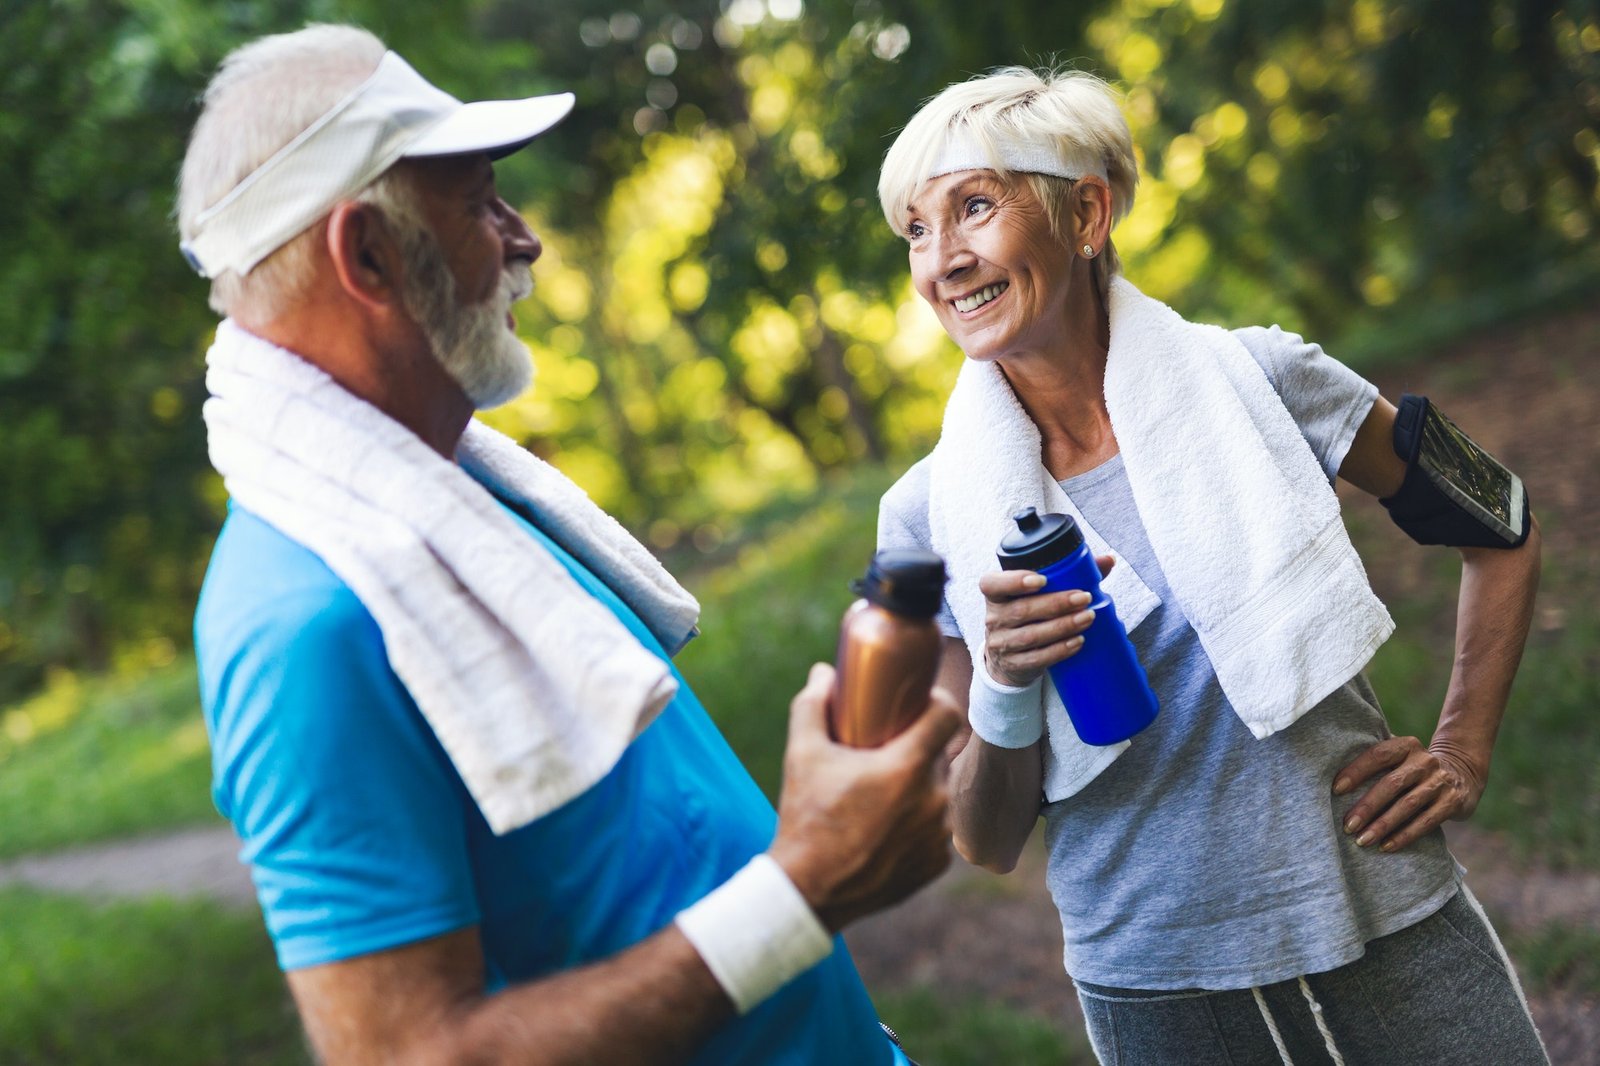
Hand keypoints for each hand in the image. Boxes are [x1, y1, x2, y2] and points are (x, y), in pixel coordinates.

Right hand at [768, 663, 960, 931]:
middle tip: (884, 749)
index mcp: (908, 768)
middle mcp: (933, 800)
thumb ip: (812, 705)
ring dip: (919, 786)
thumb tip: (822, 673)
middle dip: (917, 748)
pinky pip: (935, 829)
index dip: (936, 702)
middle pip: (939, 755)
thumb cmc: (806, 818)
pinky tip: (888, 825)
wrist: (809, 891)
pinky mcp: (936, 864)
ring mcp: (938, 836)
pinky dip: (917, 823)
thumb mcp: (802, 755)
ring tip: (882, 792)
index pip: (948, 715)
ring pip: (938, 793)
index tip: (917, 704)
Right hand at [979, 555, 1113, 687]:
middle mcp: (994, 618)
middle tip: (1084, 598)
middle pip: (1022, 610)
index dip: (1013, 581)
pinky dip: (1060, 650)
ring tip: (1087, 618)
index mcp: (995, 595)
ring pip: (1032, 635)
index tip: (1042, 580)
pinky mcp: (1014, 664)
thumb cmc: (1029, 616)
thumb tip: (1107, 561)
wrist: (1008, 658)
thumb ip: (1070, 574)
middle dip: (1056, 603)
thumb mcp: (1036, 595)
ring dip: (1063, 626)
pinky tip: (1077, 641)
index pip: (991, 584)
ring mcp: (1002, 644)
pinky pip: (1038, 658)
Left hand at [1333, 736, 1485, 852]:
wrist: (1462, 773)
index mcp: (1405, 746)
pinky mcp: (1452, 802)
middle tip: (1348, 826)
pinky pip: (1426, 822)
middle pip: (1391, 784)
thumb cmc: (1412, 769)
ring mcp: (1440, 781)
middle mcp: (1424, 761)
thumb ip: (1375, 764)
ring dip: (1383, 825)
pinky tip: (1386, 846)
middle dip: (1367, 807)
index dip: (1356, 772)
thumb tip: (1332, 782)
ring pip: (1407, 805)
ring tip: (1362, 840)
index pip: (1377, 755)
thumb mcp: (1399, 758)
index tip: (1335, 790)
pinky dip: (1404, 835)